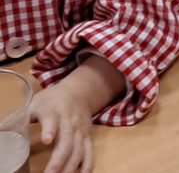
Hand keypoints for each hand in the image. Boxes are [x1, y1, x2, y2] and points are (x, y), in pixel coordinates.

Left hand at [30, 56, 125, 172]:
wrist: (78, 93)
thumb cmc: (51, 102)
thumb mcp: (34, 105)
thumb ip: (20, 119)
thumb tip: (2, 132)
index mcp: (53, 112)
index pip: (52, 120)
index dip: (50, 129)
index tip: (46, 139)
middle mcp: (69, 122)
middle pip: (66, 141)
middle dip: (59, 159)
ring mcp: (80, 130)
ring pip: (78, 149)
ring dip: (71, 166)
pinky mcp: (88, 137)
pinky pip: (90, 152)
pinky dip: (87, 165)